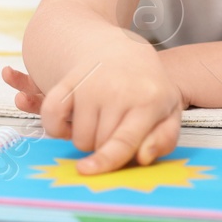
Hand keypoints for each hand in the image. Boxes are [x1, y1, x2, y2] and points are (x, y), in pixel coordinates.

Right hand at [6, 51, 184, 174]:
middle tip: (115, 131)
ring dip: (86, 138)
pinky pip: (52, 113)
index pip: (122, 140)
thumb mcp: (169, 111)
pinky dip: (55, 126)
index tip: (88, 171)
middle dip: (104, 148)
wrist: (125, 50)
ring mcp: (91, 83)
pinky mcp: (70, 79)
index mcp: (149, 101)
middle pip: (98, 143)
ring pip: (77, 135)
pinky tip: (70, 124)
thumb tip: (142, 157)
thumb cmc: (148, 88)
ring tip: (100, 123)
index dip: (105, 161)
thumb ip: (164, 138)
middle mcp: (117, 90)